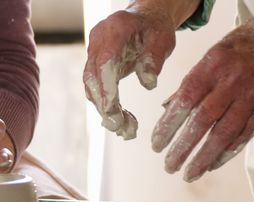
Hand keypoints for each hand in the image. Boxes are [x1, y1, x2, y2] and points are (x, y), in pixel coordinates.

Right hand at [83, 7, 177, 139]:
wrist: (145, 19)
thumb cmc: (155, 28)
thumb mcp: (162, 39)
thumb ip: (154, 59)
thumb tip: (149, 84)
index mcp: (115, 30)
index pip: (104, 62)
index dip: (106, 88)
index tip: (112, 112)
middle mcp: (98, 40)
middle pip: (93, 78)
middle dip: (105, 106)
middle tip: (121, 128)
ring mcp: (94, 53)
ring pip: (92, 87)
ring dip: (107, 111)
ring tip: (127, 130)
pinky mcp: (95, 65)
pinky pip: (97, 89)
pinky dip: (108, 106)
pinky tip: (123, 121)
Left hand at [153, 13, 253, 181]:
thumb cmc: (251, 42)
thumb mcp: (217, 50)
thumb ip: (194, 78)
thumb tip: (168, 106)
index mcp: (214, 63)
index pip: (185, 99)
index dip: (169, 125)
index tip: (156, 143)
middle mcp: (232, 82)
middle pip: (203, 121)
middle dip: (183, 147)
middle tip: (168, 165)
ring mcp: (251, 97)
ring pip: (224, 134)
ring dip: (203, 157)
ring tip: (188, 173)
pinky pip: (244, 136)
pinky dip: (227, 152)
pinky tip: (212, 165)